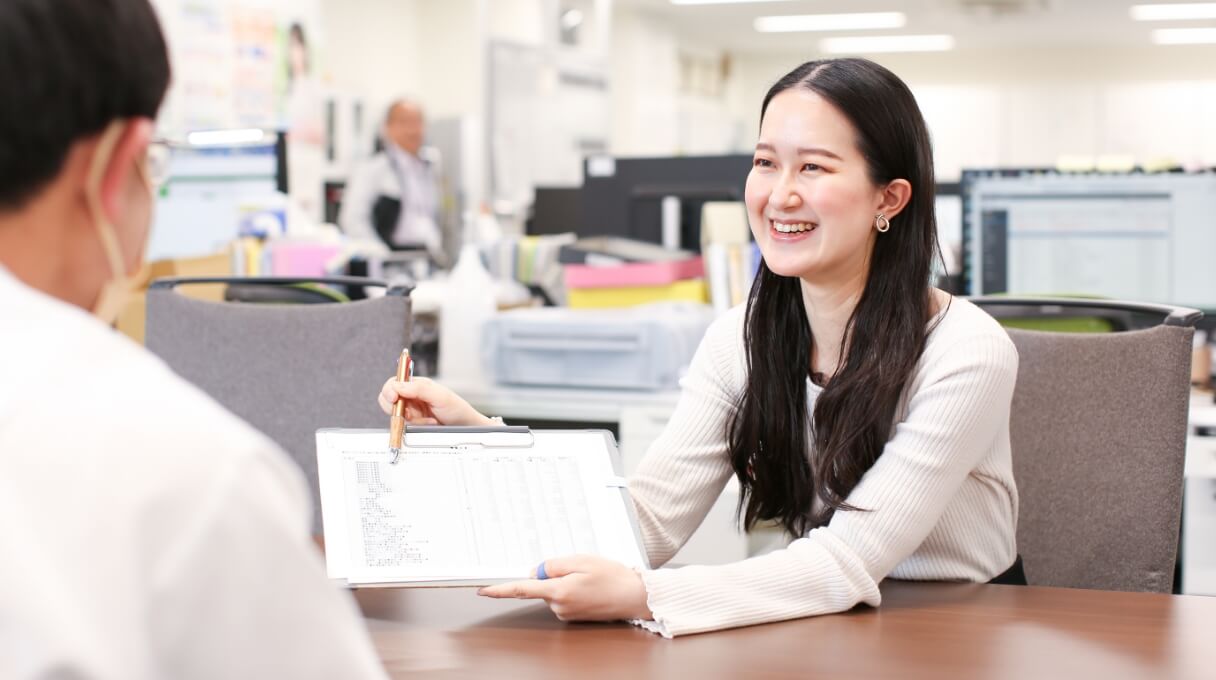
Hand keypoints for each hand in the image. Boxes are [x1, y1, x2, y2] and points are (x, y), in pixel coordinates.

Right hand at [377, 376, 492, 425]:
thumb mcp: (440, 396)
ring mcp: (411, 410)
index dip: (389, 391)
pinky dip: (416, 426)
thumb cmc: (457, 409)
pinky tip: (429, 424)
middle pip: (388, 400)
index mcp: (416, 385)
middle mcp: (411, 396)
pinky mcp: (413, 423)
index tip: (394, 399)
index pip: (393, 383)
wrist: (465, 427)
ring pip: (396, 415)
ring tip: (427, 419)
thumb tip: (399, 386)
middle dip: (398, 409)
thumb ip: (419, 389)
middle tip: (411, 414)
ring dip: (411, 419)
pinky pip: (405, 426)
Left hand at [478, 555, 652, 621]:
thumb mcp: (582, 560)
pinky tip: (591, 586)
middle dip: (553, 573)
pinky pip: (563, 598)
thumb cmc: (613, 577)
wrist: (635, 597)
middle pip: (541, 585)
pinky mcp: (573, 616)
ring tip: (590, 577)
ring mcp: (566, 614)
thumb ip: (554, 565)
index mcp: (559, 591)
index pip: (522, 589)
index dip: (500, 590)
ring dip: (565, 581)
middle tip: (579, 566)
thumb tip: (535, 572)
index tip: (483, 590)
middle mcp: (559, 607)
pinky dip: (573, 589)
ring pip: (553, 591)